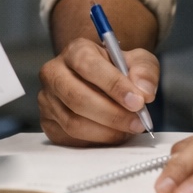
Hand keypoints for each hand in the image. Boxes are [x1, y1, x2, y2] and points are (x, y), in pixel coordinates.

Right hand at [38, 36, 159, 145]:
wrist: (99, 82)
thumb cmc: (117, 70)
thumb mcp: (137, 61)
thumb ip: (144, 71)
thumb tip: (143, 92)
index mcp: (75, 51)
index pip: (89, 66)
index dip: (114, 85)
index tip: (137, 102)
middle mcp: (54, 73)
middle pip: (77, 98)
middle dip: (112, 115)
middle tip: (137, 122)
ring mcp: (47, 99)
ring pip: (73, 123)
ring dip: (106, 132)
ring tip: (128, 129)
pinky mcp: (48, 123)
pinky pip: (71, 139)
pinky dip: (96, 141)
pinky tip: (112, 134)